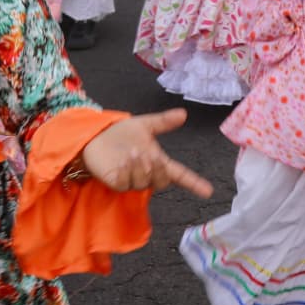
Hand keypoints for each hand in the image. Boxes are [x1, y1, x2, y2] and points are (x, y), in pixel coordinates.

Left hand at [76, 109, 212, 196]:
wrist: (96, 136)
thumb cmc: (120, 134)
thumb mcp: (144, 125)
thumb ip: (163, 122)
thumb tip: (183, 113)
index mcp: (158, 161)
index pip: (180, 175)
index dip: (194, 183)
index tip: (209, 191)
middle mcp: (147, 174)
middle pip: (162, 181)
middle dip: (157, 169)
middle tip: (150, 156)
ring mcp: (132, 181)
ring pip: (144, 182)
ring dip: (140, 167)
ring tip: (132, 152)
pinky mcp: (116, 183)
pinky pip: (126, 183)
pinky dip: (127, 171)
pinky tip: (123, 161)